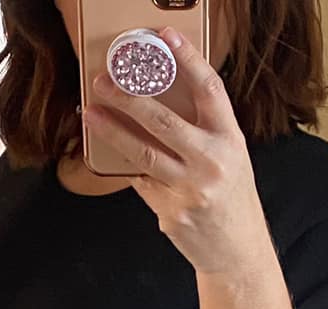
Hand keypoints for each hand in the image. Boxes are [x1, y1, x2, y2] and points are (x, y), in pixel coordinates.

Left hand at [84, 28, 272, 276]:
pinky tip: (112, 153)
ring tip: (91, 113)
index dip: (187, 59)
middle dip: (129, 97)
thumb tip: (160, 99)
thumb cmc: (230, 198)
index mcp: (230, 140)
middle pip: (163, 121)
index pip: (208, 90)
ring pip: (143, 153)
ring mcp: (190, 190)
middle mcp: (212, 162)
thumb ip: (203, 130)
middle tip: (104, 81)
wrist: (237, 251)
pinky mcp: (171, 213)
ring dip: (112, 130)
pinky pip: (141, 182)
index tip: (165, 37)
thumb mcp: (230, 156)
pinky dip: (127, 167)